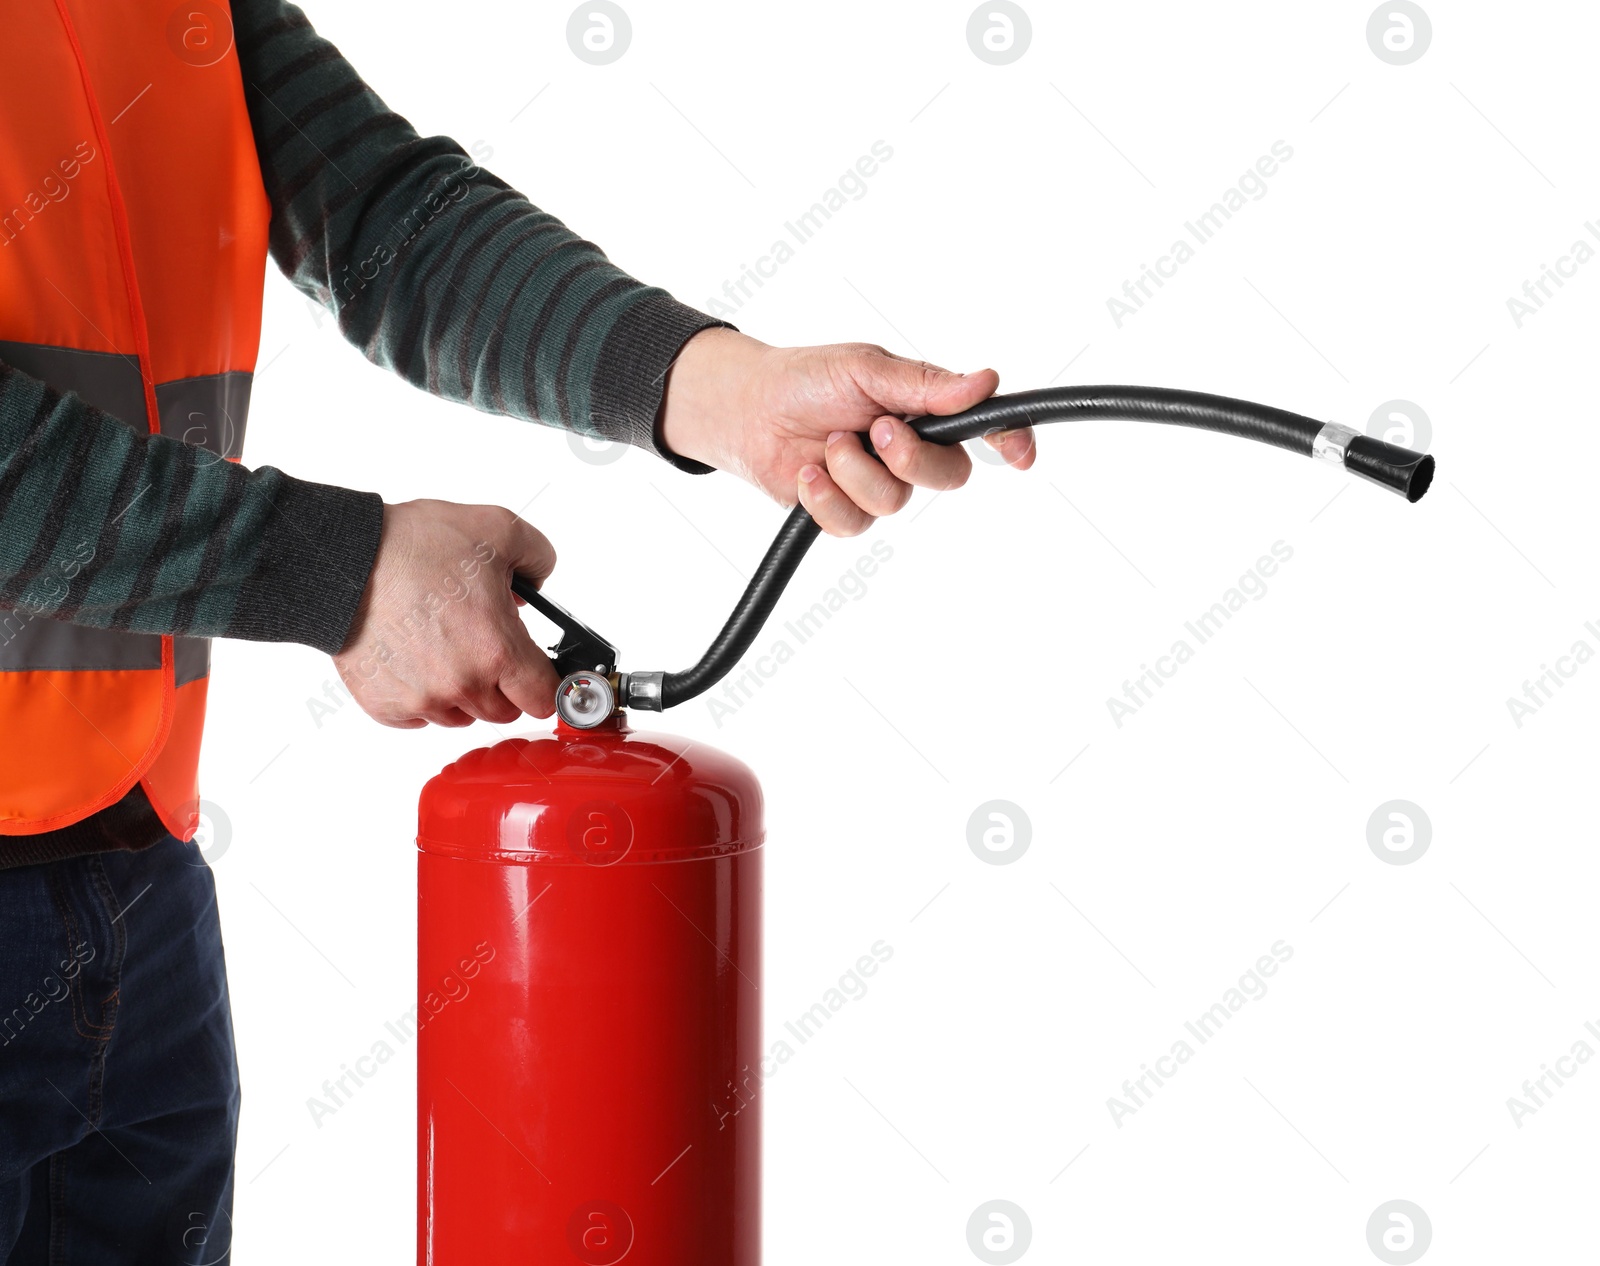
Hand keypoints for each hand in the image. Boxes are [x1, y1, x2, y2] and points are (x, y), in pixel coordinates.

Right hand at [334, 500, 557, 726]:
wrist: (344, 559)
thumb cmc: (412, 546)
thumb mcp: (499, 529)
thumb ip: (538, 557)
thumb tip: (539, 584)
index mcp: (496, 649)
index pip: (543, 699)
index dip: (545, 684)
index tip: (537, 673)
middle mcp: (462, 684)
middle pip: (505, 711)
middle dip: (503, 683)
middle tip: (484, 645)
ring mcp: (422, 700)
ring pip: (462, 716)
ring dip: (462, 692)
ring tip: (443, 646)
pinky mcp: (386, 707)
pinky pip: (419, 718)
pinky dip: (421, 696)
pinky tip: (413, 658)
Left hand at [658, 329, 1035, 535]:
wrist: (747, 408)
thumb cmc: (808, 379)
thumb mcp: (866, 368)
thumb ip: (925, 383)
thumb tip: (986, 381)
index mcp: (926, 409)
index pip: (984, 428)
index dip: (1011, 441)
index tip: (1020, 455)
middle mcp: (911, 451)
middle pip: (949, 476)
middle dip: (913, 458)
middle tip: (876, 430)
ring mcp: (879, 485)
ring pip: (895, 502)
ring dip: (855, 471)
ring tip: (828, 443)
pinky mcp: (845, 513)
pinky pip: (853, 524)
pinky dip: (826, 498)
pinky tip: (807, 474)